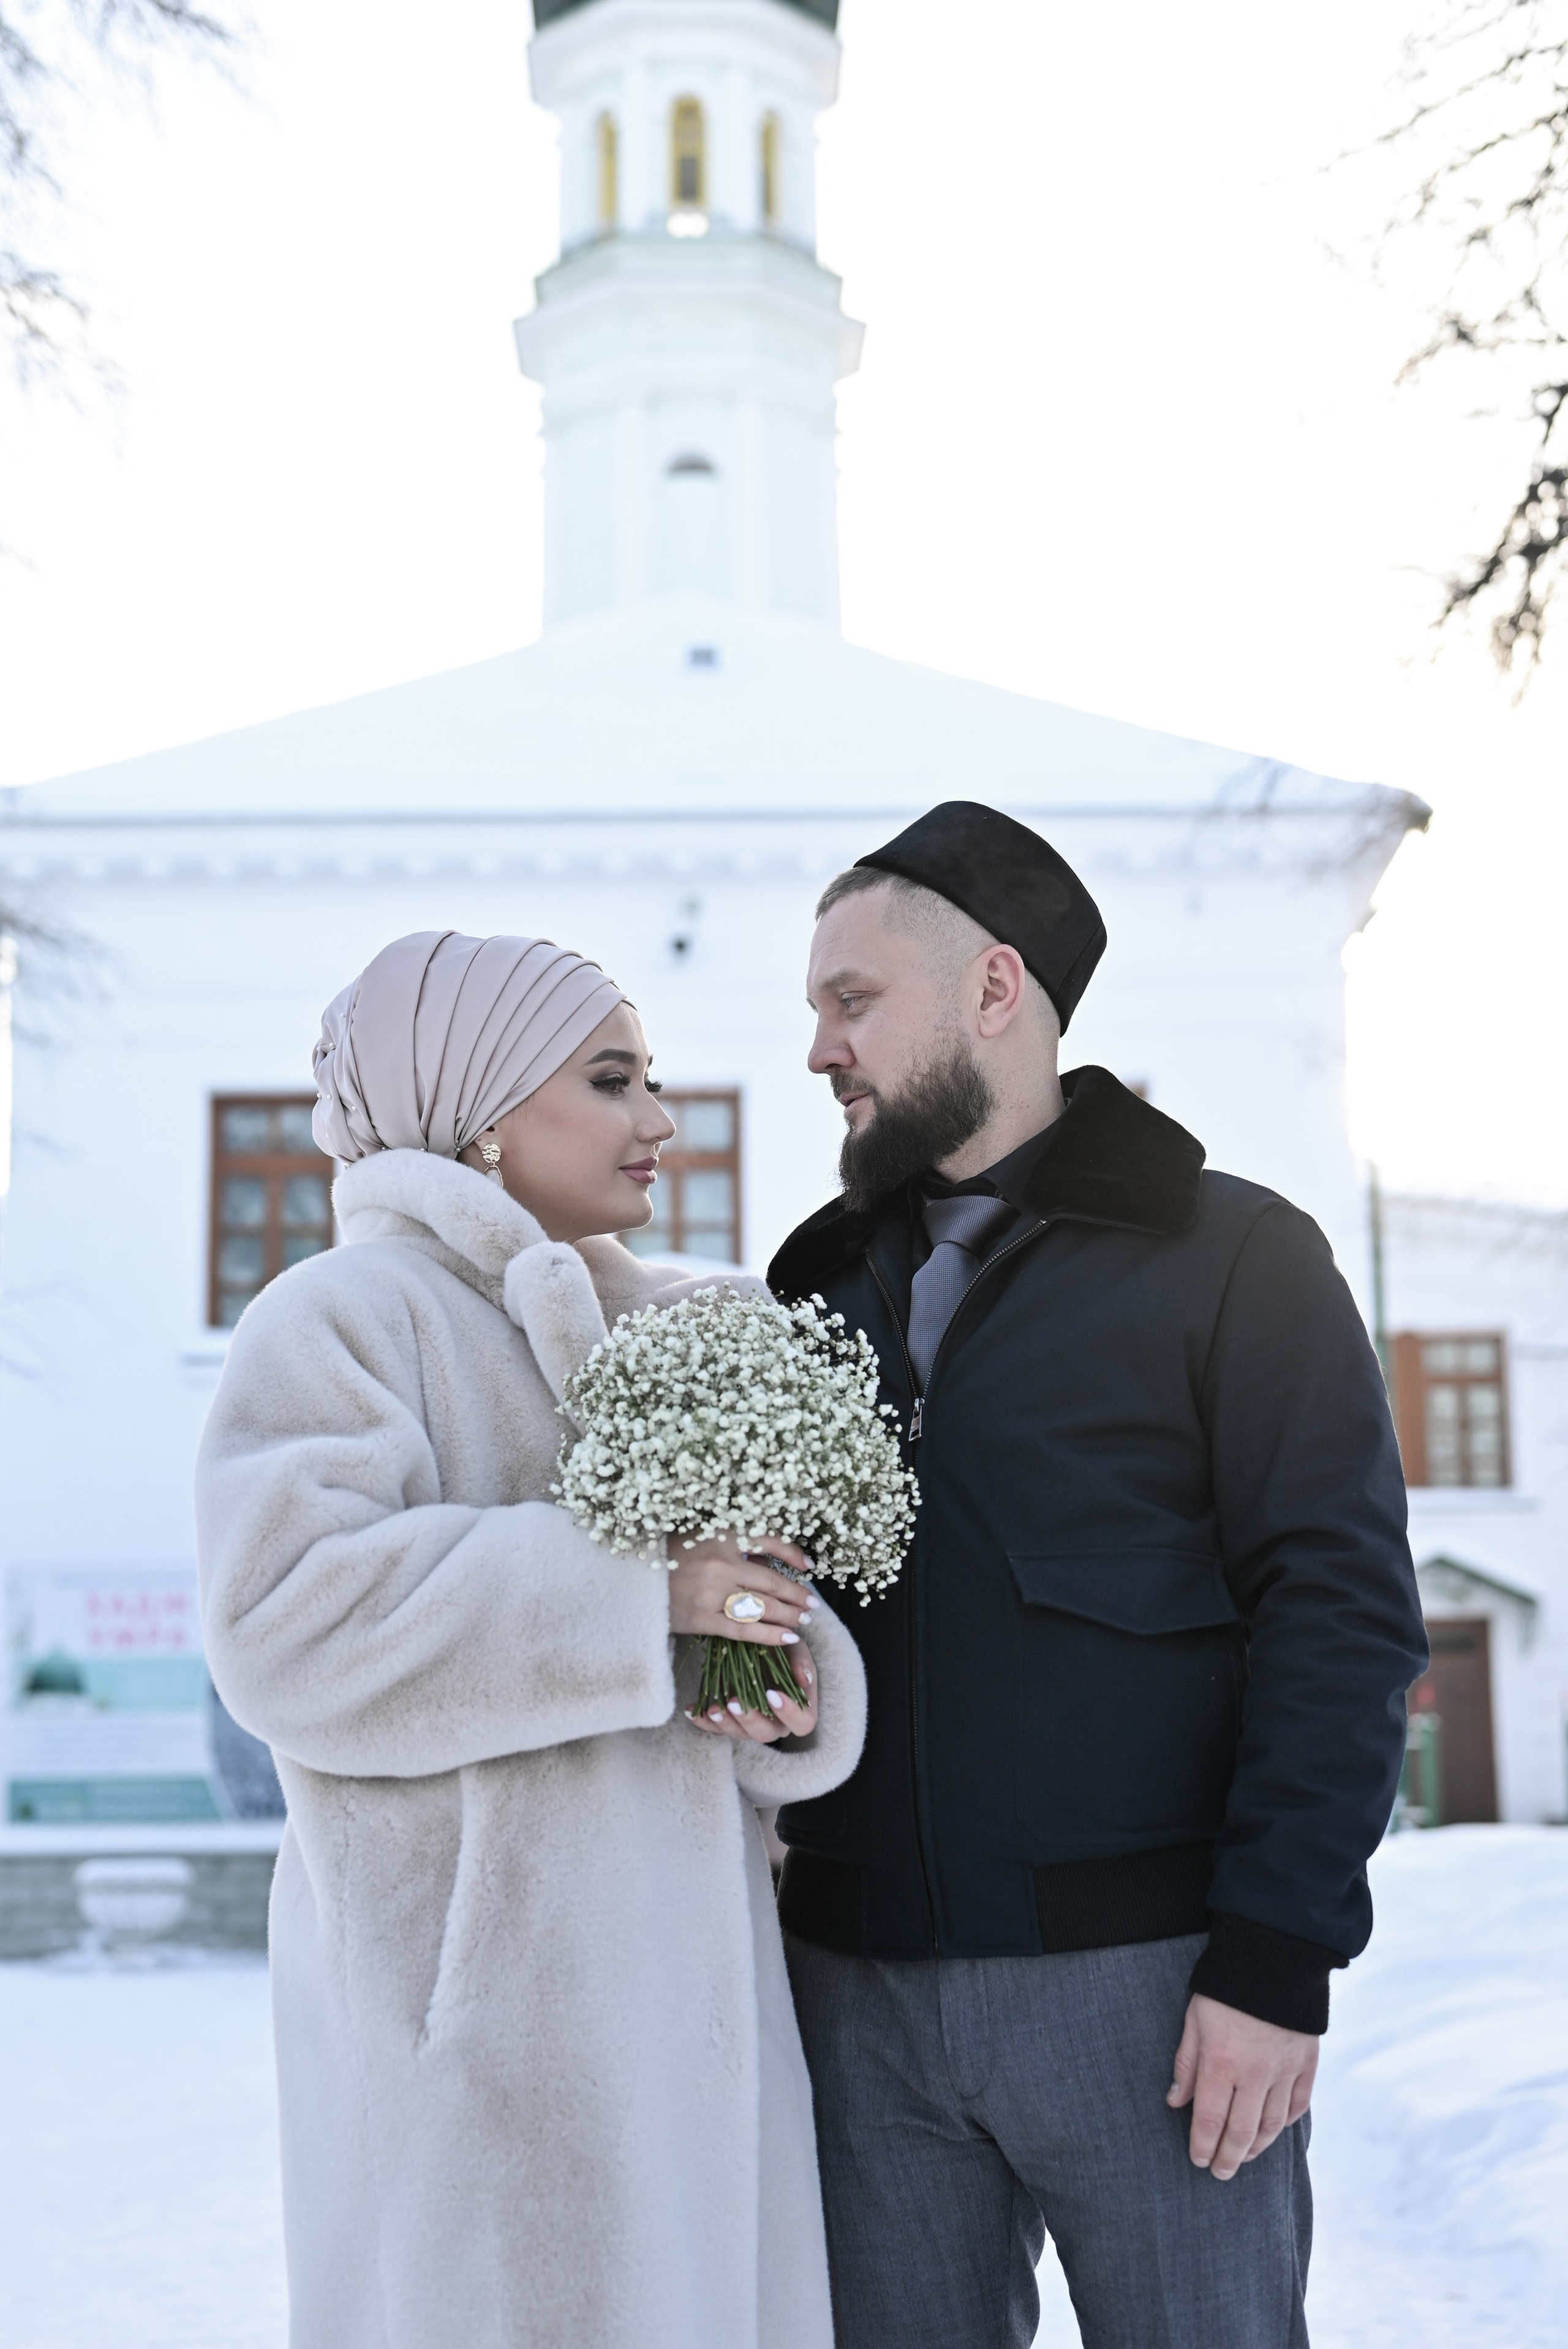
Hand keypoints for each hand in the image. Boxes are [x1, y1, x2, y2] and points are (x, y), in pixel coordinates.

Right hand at [666, 1532, 817, 1646]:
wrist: (635, 1581)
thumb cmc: (671, 1557)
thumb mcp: (703, 1537)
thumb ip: (737, 1548)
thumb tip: (775, 1563)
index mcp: (722, 1536)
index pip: (769, 1542)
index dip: (793, 1554)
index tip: (808, 1566)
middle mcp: (721, 1563)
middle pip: (771, 1581)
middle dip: (796, 1594)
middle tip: (812, 1603)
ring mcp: (713, 1592)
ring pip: (763, 1606)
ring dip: (788, 1615)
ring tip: (803, 1620)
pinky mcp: (703, 1618)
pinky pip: (744, 1629)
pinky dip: (769, 1635)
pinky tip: (788, 1638)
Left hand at [686, 1640, 817, 1744]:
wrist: (759, 1643)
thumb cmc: (782, 1647)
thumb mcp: (795, 1648)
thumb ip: (801, 1663)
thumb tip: (804, 1680)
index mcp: (798, 1709)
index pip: (802, 1723)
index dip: (789, 1714)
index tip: (772, 1694)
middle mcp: (776, 1723)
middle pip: (767, 1735)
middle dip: (749, 1720)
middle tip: (733, 1702)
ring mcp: (751, 1724)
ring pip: (740, 1735)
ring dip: (725, 1723)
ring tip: (713, 1709)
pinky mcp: (729, 1720)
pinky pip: (716, 1729)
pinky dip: (703, 1721)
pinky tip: (691, 1710)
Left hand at [1167, 1994, 1317, 2180]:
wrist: (1273, 1958)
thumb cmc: (1225, 1990)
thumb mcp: (1194, 2021)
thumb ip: (1186, 2064)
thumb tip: (1176, 2103)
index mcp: (1221, 2063)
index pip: (1210, 2120)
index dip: (1203, 2146)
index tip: (1198, 2161)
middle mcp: (1255, 2074)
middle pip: (1242, 2132)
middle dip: (1229, 2158)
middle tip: (1220, 2173)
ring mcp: (1285, 2070)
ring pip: (1272, 2125)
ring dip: (1257, 2148)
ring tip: (1244, 2157)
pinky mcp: (1307, 2063)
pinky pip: (1298, 2105)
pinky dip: (1286, 2123)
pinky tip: (1274, 2130)